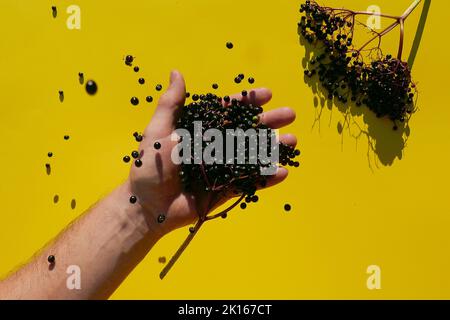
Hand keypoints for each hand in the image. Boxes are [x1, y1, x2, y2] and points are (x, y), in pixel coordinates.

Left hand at [127, 71, 296, 235]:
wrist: (148, 207)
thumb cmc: (150, 167)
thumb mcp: (159, 131)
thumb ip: (171, 104)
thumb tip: (177, 72)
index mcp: (200, 130)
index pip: (227, 112)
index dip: (247, 102)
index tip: (267, 94)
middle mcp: (214, 147)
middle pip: (246, 131)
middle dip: (268, 123)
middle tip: (289, 114)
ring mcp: (222, 170)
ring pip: (252, 156)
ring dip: (273, 148)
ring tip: (292, 142)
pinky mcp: (225, 191)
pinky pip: (249, 183)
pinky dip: (265, 179)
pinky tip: (282, 171)